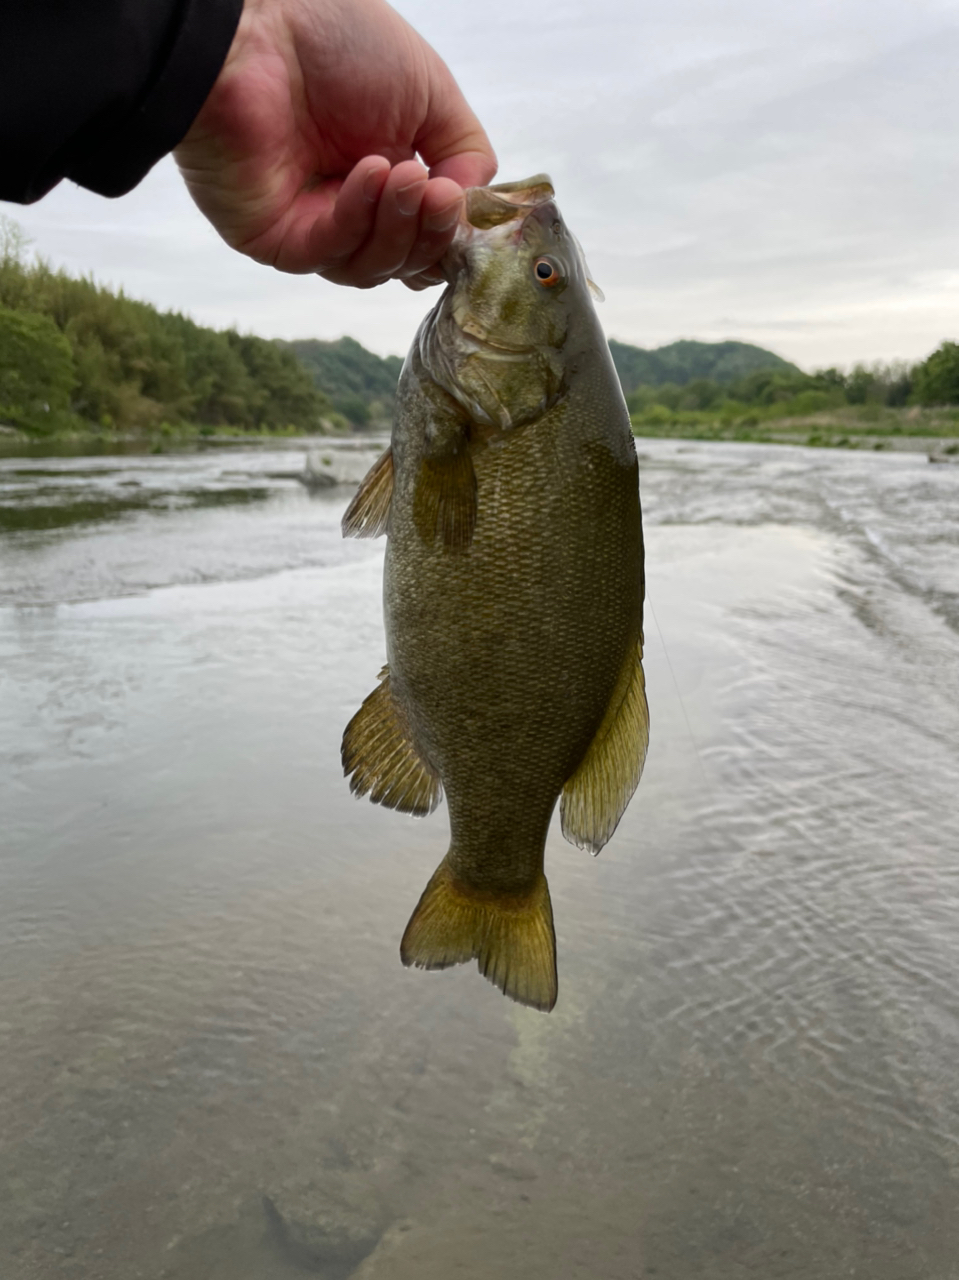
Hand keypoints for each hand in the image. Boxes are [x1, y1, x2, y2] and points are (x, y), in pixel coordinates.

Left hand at [173, 0, 496, 288]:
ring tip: (405, 176)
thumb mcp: (430, 90)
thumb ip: (465, 153)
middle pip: (405, 261)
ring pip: (371, 267)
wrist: (255, 24)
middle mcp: (349, 207)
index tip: (465, 202)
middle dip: (430, 233)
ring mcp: (311, 227)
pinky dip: (356, 217)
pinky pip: (328, 252)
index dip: (450, 231)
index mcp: (387, 176)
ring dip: (398, 226)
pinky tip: (370, 174)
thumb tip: (469, 209)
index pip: (427, 237)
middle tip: (440, 195)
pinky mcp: (274, 239)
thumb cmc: (335, 37)